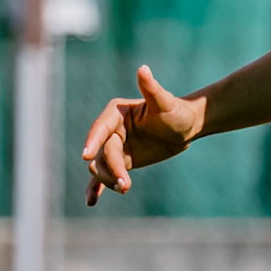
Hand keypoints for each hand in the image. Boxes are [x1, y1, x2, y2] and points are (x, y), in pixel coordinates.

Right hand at [81, 65, 198, 204]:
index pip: (100, 129)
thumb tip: (143, 69)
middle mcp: (110, 130)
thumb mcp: (164, 102)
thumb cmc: (175, 111)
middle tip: (125, 184)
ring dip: (108, 180)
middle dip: (110, 168)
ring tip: (125, 188)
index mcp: (115, 112)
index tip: (86, 156)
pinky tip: (91, 201)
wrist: (184, 127)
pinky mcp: (120, 162)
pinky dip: (97, 187)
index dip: (92, 141)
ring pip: (102, 166)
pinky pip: (104, 175)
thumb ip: (151, 88)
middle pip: (102, 153)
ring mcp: (114, 147)